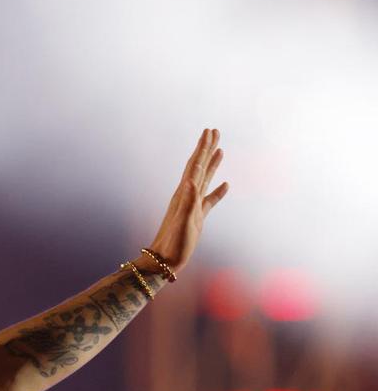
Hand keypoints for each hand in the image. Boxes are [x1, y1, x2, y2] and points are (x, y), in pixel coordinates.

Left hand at [147, 128, 229, 273]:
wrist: (165, 260)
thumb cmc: (174, 243)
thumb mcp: (183, 222)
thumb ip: (188, 202)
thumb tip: (191, 181)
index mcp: (184, 194)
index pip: (196, 165)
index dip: (203, 148)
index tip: (209, 131)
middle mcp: (187, 196)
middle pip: (199, 166)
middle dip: (207, 148)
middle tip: (214, 131)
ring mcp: (193, 205)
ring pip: (205, 179)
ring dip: (212, 163)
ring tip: (220, 149)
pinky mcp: (197, 217)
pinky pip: (210, 199)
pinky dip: (218, 190)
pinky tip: (225, 184)